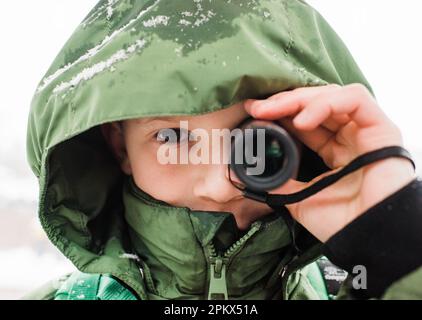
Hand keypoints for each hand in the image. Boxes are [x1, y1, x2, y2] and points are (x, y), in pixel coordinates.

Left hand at [244, 84, 415, 241]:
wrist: (367, 238)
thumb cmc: (341, 222)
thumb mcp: (299, 198)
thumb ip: (283, 182)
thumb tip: (260, 172)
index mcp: (334, 151)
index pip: (306, 121)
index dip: (280, 114)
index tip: (254, 113)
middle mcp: (350, 137)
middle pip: (316, 104)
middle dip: (284, 103)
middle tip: (257, 108)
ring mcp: (366, 130)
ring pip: (332, 96)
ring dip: (299, 100)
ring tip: (273, 111)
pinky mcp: (382, 127)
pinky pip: (355, 99)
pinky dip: (324, 104)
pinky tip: (301, 120)